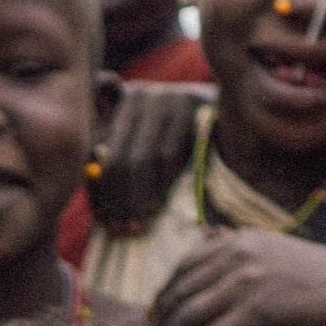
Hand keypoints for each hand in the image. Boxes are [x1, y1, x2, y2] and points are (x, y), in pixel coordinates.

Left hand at [91, 84, 207, 227]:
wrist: (232, 115)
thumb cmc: (183, 138)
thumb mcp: (146, 142)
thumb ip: (118, 158)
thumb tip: (93, 181)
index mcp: (121, 102)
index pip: (97, 148)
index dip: (97, 187)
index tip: (101, 219)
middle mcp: (140, 96)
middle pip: (118, 156)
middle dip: (117, 198)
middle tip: (119, 229)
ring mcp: (166, 99)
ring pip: (142, 158)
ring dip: (137, 198)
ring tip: (136, 225)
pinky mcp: (190, 109)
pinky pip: (168, 156)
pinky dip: (161, 186)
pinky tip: (156, 207)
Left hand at [152, 229, 325, 325]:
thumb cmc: (321, 287)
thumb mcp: (280, 260)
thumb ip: (247, 259)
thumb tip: (215, 259)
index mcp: (242, 240)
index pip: (187, 263)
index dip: (167, 291)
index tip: (159, 314)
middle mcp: (240, 254)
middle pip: (181, 289)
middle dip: (162, 318)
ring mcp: (247, 281)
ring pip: (190, 314)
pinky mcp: (257, 311)